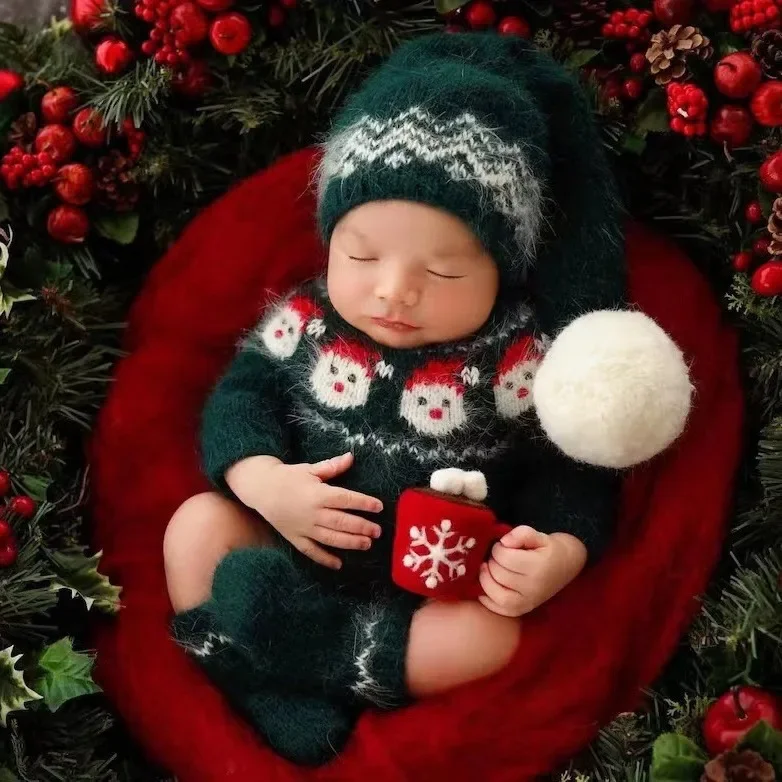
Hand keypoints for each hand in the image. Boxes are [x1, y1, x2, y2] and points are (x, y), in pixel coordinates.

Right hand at [226, 452, 382, 569]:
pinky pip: (311, 551)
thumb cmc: (288, 477)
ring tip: (366, 544)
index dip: (363, 503)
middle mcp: (312, 513)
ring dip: (350, 543)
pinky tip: (338, 564)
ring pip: (330, 538)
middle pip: (341, 521)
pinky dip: (324, 559)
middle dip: (362, 527)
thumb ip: (332, 466)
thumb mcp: (310, 469)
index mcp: (318, 494)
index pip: (345, 499)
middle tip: (378, 531)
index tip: (379, 507)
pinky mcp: (295, 538)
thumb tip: (351, 457)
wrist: (260, 489)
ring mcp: (304, 528)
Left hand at [477, 526, 586, 617]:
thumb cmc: (550, 549)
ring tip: (488, 568)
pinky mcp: (522, 611)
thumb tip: (504, 542)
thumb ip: (521, 534)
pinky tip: (485, 587)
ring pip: (495, 594)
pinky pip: (498, 610)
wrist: (567, 565)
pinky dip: (487, 599)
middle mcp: (533, 588)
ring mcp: (528, 602)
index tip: (502, 545)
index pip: (505, 558)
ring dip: (486, 579)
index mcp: (538, 567)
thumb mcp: (539, 535)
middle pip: (499, 574)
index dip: (498, 548)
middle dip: (492, 561)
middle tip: (497, 556)